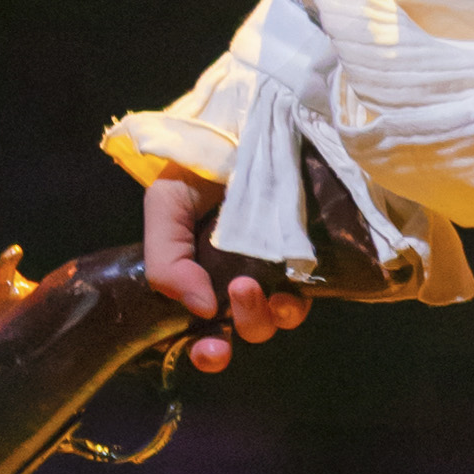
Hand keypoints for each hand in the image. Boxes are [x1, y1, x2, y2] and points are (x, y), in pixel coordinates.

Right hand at [141, 166, 311, 374]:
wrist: (243, 122)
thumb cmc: (198, 164)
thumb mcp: (165, 204)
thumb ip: (167, 259)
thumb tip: (200, 309)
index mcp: (199, 275)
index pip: (203, 330)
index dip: (207, 351)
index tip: (211, 350)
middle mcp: (237, 279)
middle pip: (245, 329)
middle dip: (243, 328)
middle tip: (239, 293)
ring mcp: (275, 270)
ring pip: (277, 318)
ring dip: (267, 315)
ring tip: (255, 285)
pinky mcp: (308, 255)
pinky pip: (308, 293)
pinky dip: (299, 299)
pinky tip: (292, 289)